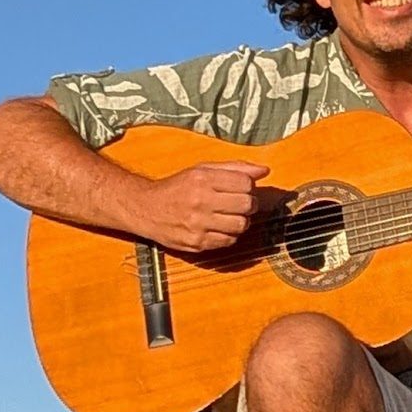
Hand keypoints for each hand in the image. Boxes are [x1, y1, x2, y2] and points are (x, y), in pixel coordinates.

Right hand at [136, 161, 269, 251]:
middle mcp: (200, 201)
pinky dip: (230, 235)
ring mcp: (198, 224)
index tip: (243, 188)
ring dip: (242, 221)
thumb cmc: (178, 187)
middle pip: (247, 204)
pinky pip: (229, 241)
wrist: (146, 209)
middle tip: (241, 204)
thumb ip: (234, 168)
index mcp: (202, 179)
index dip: (249, 186)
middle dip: (249, 204)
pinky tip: (220, 227)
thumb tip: (264, 170)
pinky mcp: (196, 242)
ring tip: (231, 216)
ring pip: (241, 225)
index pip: (245, 182)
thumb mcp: (202, 170)